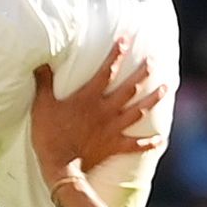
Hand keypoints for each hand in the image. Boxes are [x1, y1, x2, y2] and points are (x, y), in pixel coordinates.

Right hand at [31, 40, 164, 184]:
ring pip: (139, 111)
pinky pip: (136, 144)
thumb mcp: (42, 105)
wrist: (60, 166)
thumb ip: (44, 83)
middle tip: (154, 62)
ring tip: (165, 88)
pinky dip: (149, 142)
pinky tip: (160, 138)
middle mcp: (106, 110)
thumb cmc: (49, 134)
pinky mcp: (115, 146)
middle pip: (129, 88)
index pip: (106, 71)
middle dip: (143, 73)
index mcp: (89, 98)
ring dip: (153, 99)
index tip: (126, 40)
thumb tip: (41, 63)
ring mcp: (113, 129)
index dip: (116, 54)